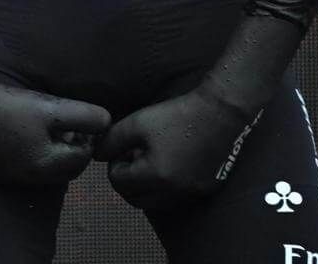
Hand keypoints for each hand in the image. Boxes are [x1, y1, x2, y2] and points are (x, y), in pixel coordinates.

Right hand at [0, 22, 109, 184]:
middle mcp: (31, 177)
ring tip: (48, 125)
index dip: (87, 136)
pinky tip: (26, 131)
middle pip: (66, 167)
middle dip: (72, 146)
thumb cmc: (8, 104)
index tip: (81, 117)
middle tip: (67, 122)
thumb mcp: (52, 107)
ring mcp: (12, 175)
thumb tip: (108, 122)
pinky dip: (34, 152)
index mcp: (47, 165)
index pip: (83, 157)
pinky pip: (27, 165)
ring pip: (47, 167)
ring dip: (54, 150)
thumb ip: (86, 116)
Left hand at [98, 86, 259, 208]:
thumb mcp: (137, 123)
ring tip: (148, 160)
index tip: (121, 150)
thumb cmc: (176, 115)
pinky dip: (164, 187)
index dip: (114, 166)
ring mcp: (193, 193)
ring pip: (156, 202)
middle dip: (126, 182)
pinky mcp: (206, 189)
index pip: (119, 183)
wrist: (220, 114)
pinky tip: (167, 163)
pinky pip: (175, 198)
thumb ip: (111, 141)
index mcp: (157, 176)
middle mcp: (176, 192)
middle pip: (136, 200)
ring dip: (145, 187)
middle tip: (130, 159)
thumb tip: (97, 156)